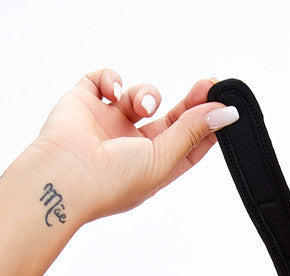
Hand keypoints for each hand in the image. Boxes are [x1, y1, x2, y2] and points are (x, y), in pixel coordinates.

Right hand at [26, 68, 237, 222]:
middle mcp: (132, 146)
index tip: (223, 107)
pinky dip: (112, 79)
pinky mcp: (85, 103)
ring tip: (140, 104)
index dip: (206, 127)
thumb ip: (193, 133)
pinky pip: (105, 79)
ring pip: (140, 96)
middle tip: (207, 86)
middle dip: (189, 103)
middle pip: (170, 118)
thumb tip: (226, 115)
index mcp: (152, 167)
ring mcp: (109, 124)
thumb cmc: (111, 182)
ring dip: (146, 94)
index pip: (187, 146)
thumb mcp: (162, 159)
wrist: (62, 176)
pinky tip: (112, 93)